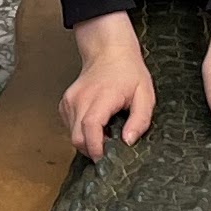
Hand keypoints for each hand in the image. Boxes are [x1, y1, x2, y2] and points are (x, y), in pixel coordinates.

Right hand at [61, 12, 155, 161]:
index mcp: (102, 96)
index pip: (90, 127)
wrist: (109, 51)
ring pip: (72, 135)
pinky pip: (70, 127)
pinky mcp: (65, 104)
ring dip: (88, 141)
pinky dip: (82, 132)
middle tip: (109, 150)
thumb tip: (128, 142)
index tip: (104, 159)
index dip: (95, 148)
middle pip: (77, 137)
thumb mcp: (145, 95)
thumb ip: (140, 121)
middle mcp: (81, 99)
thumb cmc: (128, 72)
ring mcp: (70, 101)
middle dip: (92, 150)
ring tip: (105, 132)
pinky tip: (96, 125)